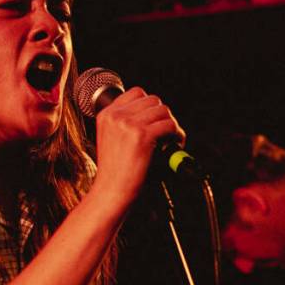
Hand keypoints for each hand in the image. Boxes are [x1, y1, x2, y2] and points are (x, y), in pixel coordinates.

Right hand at [90, 87, 183, 203]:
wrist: (112, 192)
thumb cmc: (115, 172)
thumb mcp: (112, 140)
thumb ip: (125, 124)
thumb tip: (154, 114)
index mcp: (106, 114)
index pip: (137, 93)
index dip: (151, 106)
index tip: (155, 120)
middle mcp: (116, 116)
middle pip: (153, 100)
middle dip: (163, 115)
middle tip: (167, 132)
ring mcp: (128, 124)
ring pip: (163, 111)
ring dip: (172, 124)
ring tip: (172, 140)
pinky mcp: (142, 136)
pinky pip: (169, 125)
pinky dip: (177, 135)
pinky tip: (174, 145)